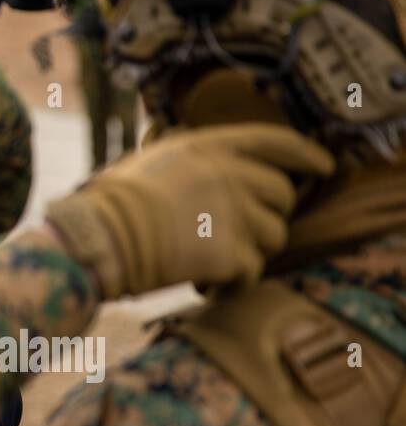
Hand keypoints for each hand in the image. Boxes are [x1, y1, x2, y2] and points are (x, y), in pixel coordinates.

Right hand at [45, 123, 334, 298]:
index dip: (307, 155)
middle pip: (282, 195)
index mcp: (210, 146)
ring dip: (248, 250)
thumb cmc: (111, 202)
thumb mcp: (152, 159)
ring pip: (273, 237)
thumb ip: (191, 159)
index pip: (278, 143)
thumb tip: (204, 158)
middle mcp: (231, 174)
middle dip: (265, 215)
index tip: (325, 166)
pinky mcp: (233, 254)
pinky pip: (251, 272)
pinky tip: (201, 280)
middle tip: (231, 232)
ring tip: (210, 257)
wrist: (100, 239)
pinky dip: (230, 282)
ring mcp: (236, 214)